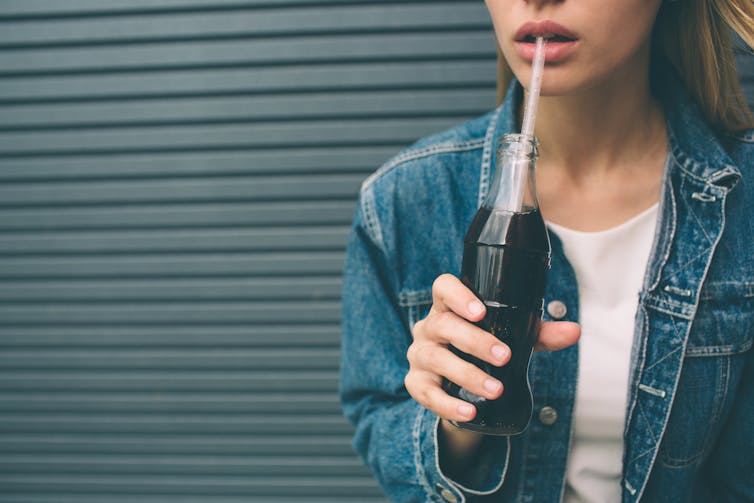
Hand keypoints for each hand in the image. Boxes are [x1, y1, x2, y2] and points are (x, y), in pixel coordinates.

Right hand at [405, 274, 579, 423]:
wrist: (458, 385)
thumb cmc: (483, 350)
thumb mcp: (510, 338)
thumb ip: (538, 334)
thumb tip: (573, 331)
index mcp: (448, 308)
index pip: (443, 288)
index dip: (458, 296)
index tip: (480, 312)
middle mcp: (429, 328)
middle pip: (443, 325)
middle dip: (475, 341)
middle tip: (504, 357)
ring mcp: (420, 356)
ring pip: (436, 359)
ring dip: (467, 375)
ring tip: (496, 390)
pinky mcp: (416, 384)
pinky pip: (427, 393)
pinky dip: (448, 404)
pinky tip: (469, 411)